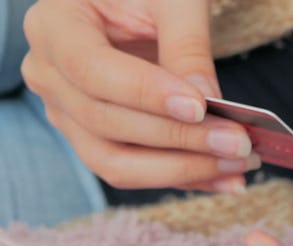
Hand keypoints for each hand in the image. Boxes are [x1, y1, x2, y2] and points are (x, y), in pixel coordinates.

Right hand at [21, 0, 257, 192]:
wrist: (135, 6)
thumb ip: (187, 45)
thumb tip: (206, 101)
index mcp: (56, 26)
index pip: (92, 70)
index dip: (145, 94)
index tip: (199, 107)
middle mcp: (50, 76)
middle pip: (107, 124)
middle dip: (179, 139)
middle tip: (238, 143)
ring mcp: (69, 115)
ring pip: (115, 163)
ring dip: (182, 170)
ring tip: (238, 165)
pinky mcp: (95, 140)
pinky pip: (136, 170)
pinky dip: (183, 177)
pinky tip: (226, 178)